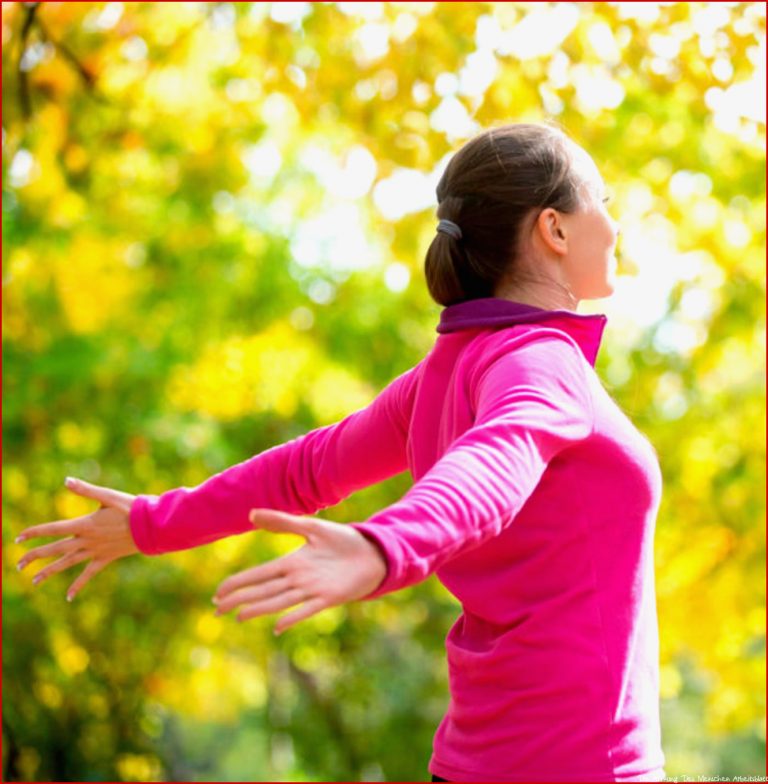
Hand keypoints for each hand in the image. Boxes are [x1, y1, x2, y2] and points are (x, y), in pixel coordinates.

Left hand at [15, 477, 139, 601]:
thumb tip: (66, 480)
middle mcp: (86, 540)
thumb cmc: (131, 507)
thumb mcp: (108, 496)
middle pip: (55, 549)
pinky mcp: (106, 558)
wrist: (151, 526)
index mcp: (84, 524)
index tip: (18, 538)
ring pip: (67, 563)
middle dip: (35, 556)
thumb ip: (86, 490)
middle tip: (18, 564)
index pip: (53, 529)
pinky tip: (68, 597)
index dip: (35, 533)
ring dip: (49, 571)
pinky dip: (78, 585)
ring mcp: (95, 551)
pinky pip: (88, 574)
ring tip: (33, 581)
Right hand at [212, 508, 386, 634]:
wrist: (371, 551)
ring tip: (239, 616)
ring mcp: (312, 589)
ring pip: (280, 601)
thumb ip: (282, 522)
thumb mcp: (311, 527)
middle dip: (240, 599)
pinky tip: (277, 627)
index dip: (239, 582)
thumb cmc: (342, 540)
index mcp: (292, 562)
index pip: (259, 574)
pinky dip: (293, 617)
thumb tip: (251, 513)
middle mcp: (298, 578)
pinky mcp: (329, 597)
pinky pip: (308, 609)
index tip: (219, 592)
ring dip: (259, 608)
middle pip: (263, 590)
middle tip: (217, 610)